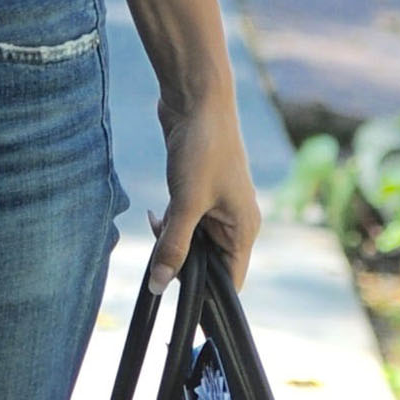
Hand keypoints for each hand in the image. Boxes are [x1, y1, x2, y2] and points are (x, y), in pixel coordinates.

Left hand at [147, 94, 260, 292]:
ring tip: (157, 223)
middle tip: (157, 255)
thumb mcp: (186, 203)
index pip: (231, 282)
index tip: (177, 301)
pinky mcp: (199, 192)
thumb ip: (173, 245)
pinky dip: (169, 223)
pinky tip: (155, 213)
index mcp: (244, 229)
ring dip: (171, 240)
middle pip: (209, 264)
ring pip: (193, 242)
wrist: (196, 98)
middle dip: (181, 263)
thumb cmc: (202, 147)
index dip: (207, 296)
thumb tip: (159, 285)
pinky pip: (184, 221)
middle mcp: (235, 221)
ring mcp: (217, 207)